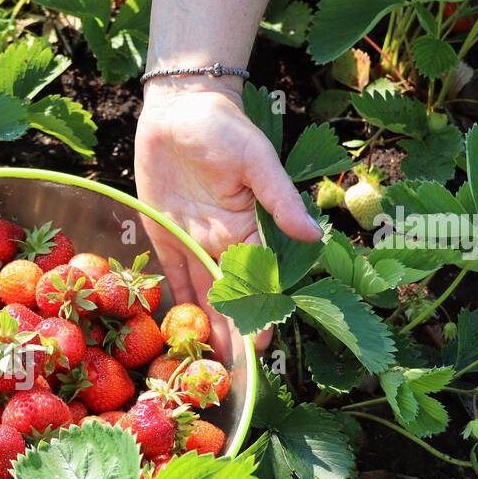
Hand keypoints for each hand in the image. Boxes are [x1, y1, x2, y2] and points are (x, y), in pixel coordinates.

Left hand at [134, 82, 322, 351]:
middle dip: (232, 331)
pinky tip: (176, 329)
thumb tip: (313, 234)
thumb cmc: (223, 127)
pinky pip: (170, 273)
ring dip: (205, 325)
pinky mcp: (164, 232)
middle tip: (233, 371)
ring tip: (208, 362)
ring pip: (201, 292)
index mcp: (248, 226)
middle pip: (228, 294)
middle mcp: (221, 240)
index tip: (263, 346)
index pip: (256, 280)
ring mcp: (192, 238)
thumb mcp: (256, 160)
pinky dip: (173, 300)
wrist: (179, 108)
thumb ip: (279, 199)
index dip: (259, 313)